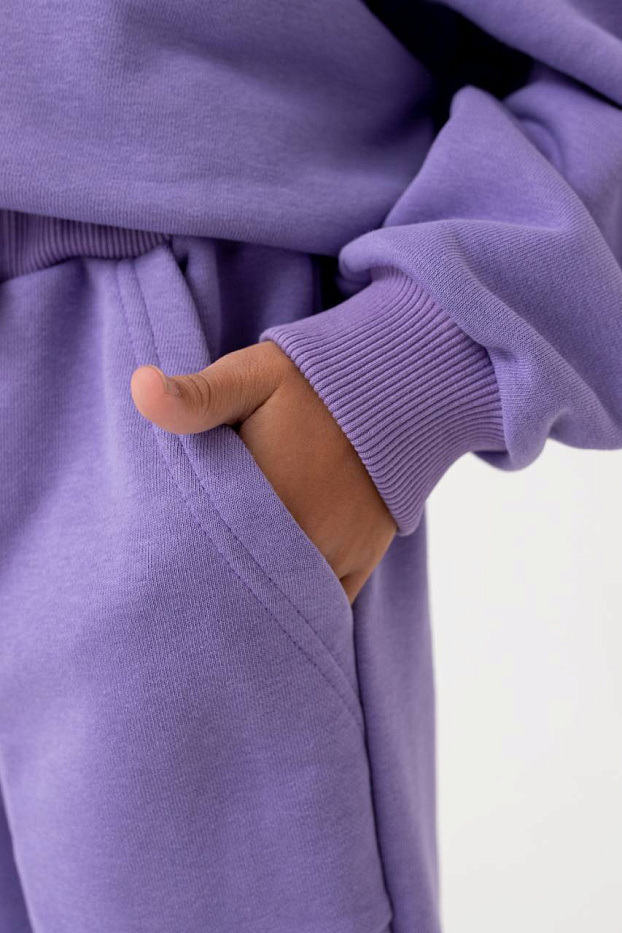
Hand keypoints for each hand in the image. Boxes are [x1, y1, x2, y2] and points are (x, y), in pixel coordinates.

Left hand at [130, 341, 395, 602]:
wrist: (397, 388)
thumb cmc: (312, 382)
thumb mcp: (250, 377)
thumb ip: (196, 396)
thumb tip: (139, 388)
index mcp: (268, 501)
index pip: (208, 555)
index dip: (182, 561)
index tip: (162, 558)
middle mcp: (305, 540)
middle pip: (246, 586)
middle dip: (218, 586)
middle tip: (189, 585)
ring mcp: (337, 556)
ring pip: (285, 600)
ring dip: (258, 598)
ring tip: (228, 590)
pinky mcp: (361, 562)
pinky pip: (325, 605)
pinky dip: (300, 605)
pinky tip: (273, 596)